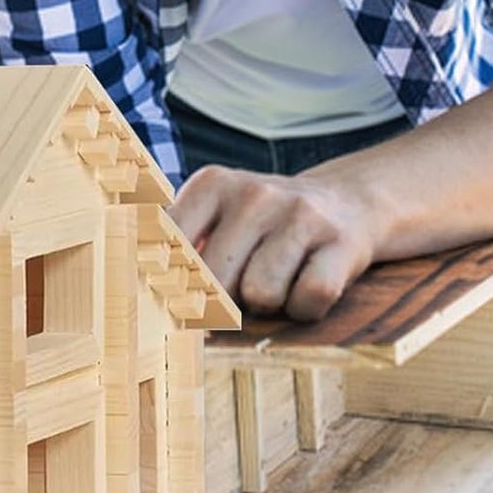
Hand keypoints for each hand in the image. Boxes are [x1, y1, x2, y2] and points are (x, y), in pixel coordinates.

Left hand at [171, 165, 381, 320]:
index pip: (171, 247)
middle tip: (242, 284)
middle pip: (215, 280)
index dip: (173, 284)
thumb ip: (176, 248)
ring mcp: (302, 214)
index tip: (180, 297)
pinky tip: (307, 285)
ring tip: (278, 279)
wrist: (345, 203)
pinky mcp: (343, 242)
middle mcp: (255, 192)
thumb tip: (147, 296)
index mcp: (212, 184)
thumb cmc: (262, 227)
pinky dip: (306, 308)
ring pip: (261, 295)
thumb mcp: (215, 218)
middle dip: (226, 298)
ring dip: (268, 304)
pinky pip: (309, 300)